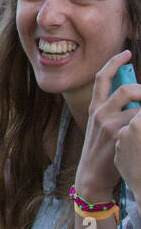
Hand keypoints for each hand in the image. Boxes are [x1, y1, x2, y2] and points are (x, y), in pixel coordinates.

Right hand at [76, 50, 140, 199]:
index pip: (103, 78)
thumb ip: (113, 111)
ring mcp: (109, 124)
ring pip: (139, 109)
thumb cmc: (101, 151)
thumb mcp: (100, 127)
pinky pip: (140, 124)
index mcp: (94, 108)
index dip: (115, 62)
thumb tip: (134, 98)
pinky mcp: (119, 136)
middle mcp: (100, 112)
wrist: (92, 175)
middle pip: (127, 88)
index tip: (126, 53)